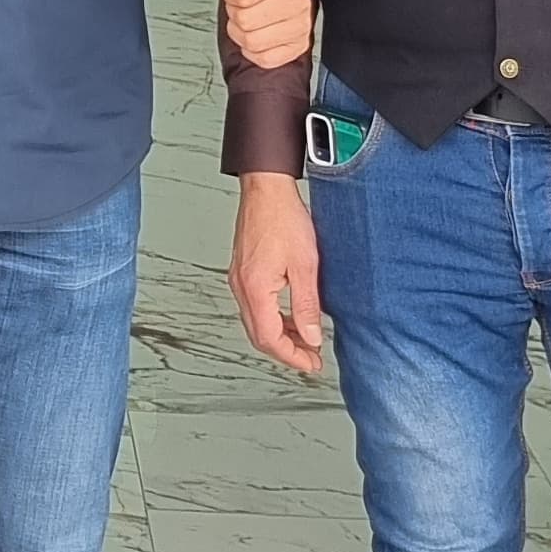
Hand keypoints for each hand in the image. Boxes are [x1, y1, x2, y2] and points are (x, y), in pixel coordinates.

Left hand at [219, 0, 314, 71]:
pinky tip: (257, 33)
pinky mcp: (297, 46)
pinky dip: (254, 50)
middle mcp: (297, 2)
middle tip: (242, 3)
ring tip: (248, 18)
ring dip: (241, 32)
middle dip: (234, 12)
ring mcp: (299, 26)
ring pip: (252, 42)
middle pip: (244, 21)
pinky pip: (265, 59)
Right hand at [228, 171, 324, 376]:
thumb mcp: (305, 265)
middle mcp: (241, 286)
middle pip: (259, 335)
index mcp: (255, 289)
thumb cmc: (283, 217)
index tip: (311, 364)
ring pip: (256, 322)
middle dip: (286, 351)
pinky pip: (254, 306)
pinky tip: (290, 316)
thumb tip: (311, 337)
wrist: (266, 187)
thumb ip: (306, 306)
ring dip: (279, 335)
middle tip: (310, 358)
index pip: (270, 339)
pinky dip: (273, 318)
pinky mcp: (243, 270)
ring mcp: (239, 278)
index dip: (292, 357)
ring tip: (304, 340)